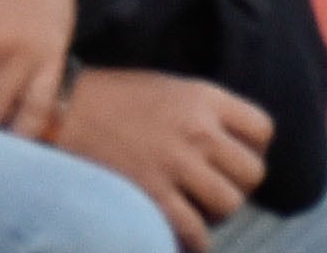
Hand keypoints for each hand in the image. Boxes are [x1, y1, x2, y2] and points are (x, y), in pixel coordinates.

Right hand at [48, 68, 269, 249]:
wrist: (64, 110)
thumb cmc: (115, 99)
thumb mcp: (172, 89)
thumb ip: (204, 113)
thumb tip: (229, 144)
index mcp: (207, 99)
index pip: (262, 131)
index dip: (254, 149)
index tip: (236, 159)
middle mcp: (199, 131)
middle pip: (252, 171)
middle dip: (240, 186)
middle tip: (219, 191)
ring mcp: (175, 164)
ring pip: (229, 203)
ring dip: (219, 214)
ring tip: (203, 214)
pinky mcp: (150, 194)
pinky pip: (193, 229)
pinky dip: (196, 241)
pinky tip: (190, 242)